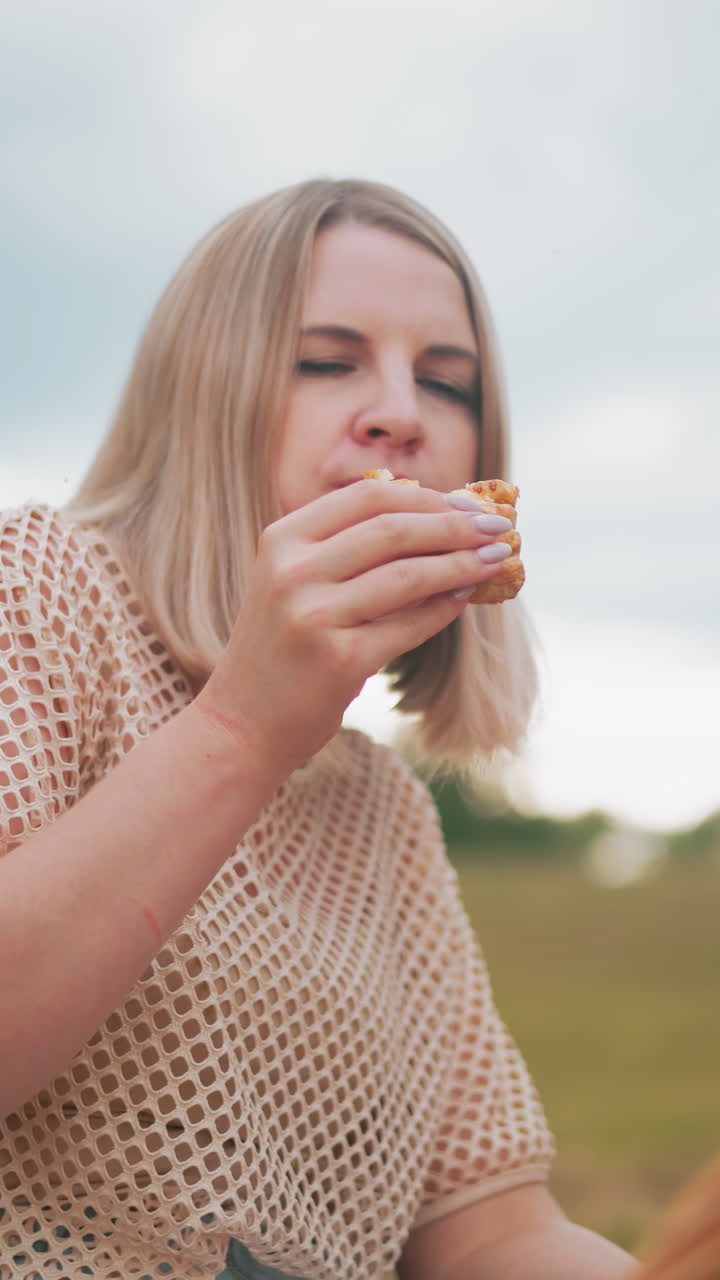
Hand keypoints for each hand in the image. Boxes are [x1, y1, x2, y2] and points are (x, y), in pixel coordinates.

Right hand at [195, 480, 513, 774]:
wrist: (242, 723)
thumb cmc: (281, 648)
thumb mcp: (294, 582)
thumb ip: (347, 547)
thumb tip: (438, 519)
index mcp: (282, 539)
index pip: (367, 496)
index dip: (426, 496)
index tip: (466, 502)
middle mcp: (293, 571)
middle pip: (394, 529)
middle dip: (456, 524)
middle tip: (498, 527)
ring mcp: (314, 616)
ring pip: (409, 575)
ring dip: (463, 564)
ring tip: (496, 559)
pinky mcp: (340, 660)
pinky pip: (410, 625)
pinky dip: (444, 608)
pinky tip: (465, 599)